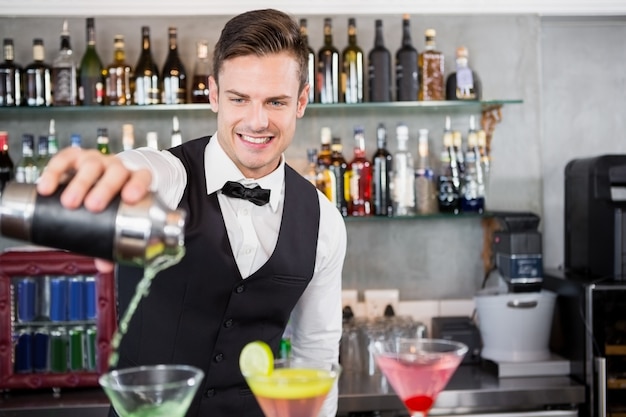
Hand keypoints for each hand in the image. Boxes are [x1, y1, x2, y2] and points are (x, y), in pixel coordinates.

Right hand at [36, 147, 152, 271]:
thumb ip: (111, 240)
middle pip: (115, 172)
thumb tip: (105, 266)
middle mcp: (116, 167)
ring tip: (69, 203)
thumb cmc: (110, 200)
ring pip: (90, 165)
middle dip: (104, 188)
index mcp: (132, 179)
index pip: (141, 177)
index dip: (138, 186)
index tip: (130, 198)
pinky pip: (64, 159)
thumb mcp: (113, 218)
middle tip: (92, 207)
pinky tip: (45, 188)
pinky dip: (54, 172)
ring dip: (80, 183)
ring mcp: (95, 160)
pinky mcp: (73, 157)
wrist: (97, 176)